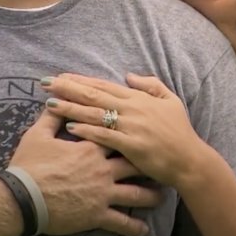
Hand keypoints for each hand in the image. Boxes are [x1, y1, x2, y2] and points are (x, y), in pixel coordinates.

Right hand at [10, 109, 161, 235]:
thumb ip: (51, 118)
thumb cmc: (29, 165)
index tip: (144, 134)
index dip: (130, 135)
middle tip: (161, 164)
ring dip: (150, 195)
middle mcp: (102, 169)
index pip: (116, 136)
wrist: (21, 198)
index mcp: (90, 147)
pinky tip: (144, 229)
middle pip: (133, 164)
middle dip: (149, 165)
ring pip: (135, 194)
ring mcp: (102, 192)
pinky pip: (121, 221)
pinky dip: (134, 226)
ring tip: (161, 196)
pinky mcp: (97, 214)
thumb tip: (56, 102)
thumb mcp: (38, 135)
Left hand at [41, 73, 211, 189]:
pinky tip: (70, 126)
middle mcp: (131, 108)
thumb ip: (150, 85)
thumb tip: (128, 75)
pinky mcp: (131, 145)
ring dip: (71, 107)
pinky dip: (87, 130)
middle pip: (93, 95)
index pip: (103, 85)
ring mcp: (130, 126)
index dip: (80, 80)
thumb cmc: (179, 131)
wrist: (189, 159)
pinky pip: (104, 136)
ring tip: (50, 102)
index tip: (61, 76)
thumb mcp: (170, 100)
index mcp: (137, 98)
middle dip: (68, 88)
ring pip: (95, 113)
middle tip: (45, 83)